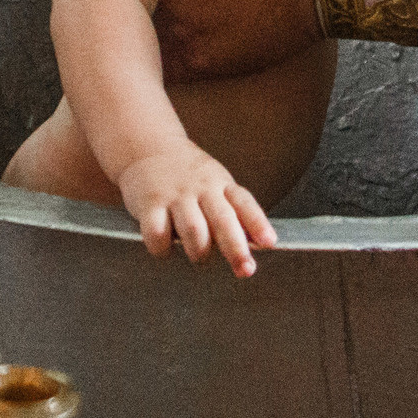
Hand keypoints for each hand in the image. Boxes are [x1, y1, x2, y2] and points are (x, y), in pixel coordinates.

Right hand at [114, 142, 274, 276]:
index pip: (244, 203)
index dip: (258, 223)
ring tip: (199, 256)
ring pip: (194, 231)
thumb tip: (256, 246)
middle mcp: (201, 188)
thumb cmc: (188, 176)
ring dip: (200, 252)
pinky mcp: (149, 203)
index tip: (269, 243)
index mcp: (221, 184)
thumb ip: (232, 213)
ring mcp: (175, 195)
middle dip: (236, 249)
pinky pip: (158, 234)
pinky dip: (163, 249)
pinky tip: (165, 247)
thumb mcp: (216, 185)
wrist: (148, 147)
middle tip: (246, 270)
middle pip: (222, 220)